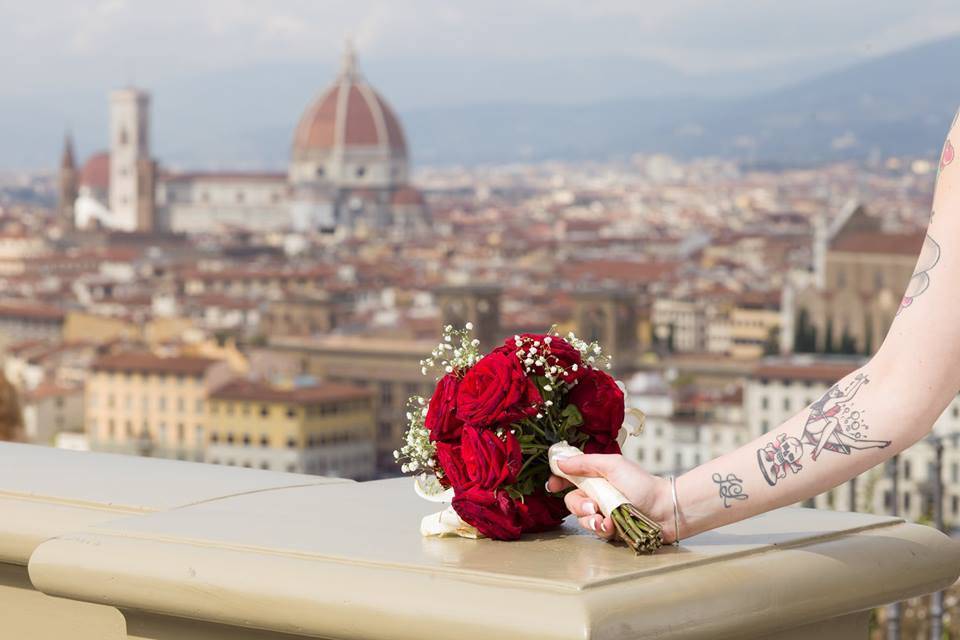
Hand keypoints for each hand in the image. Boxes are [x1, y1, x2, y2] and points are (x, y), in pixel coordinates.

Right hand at [546, 453, 671, 540]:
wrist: (665, 510)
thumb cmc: (642, 484)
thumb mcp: (613, 466)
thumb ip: (585, 462)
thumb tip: (560, 460)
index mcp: (596, 477)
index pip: (570, 478)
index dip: (558, 481)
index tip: (552, 486)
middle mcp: (597, 494)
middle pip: (572, 501)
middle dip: (578, 505)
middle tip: (591, 506)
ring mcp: (603, 513)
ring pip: (582, 519)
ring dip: (591, 520)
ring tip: (606, 519)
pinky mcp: (610, 529)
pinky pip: (596, 531)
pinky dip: (603, 529)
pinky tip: (612, 526)